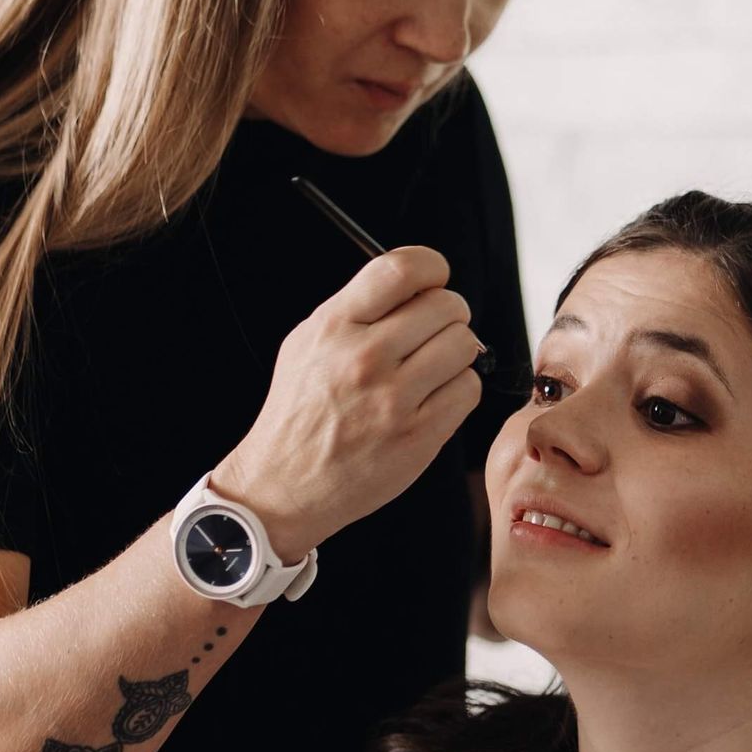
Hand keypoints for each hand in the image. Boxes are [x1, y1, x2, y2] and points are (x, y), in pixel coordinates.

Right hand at [214, 246, 483, 557]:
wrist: (283, 484)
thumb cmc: (299, 413)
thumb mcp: (307, 344)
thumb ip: (357, 309)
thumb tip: (414, 285)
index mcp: (335, 327)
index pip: (402, 269)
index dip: (431, 267)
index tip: (434, 278)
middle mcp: (365, 359)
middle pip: (446, 305)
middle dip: (448, 314)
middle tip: (435, 331)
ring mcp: (394, 399)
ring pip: (464, 345)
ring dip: (456, 353)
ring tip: (432, 367)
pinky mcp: (418, 435)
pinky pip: (468, 389)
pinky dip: (458, 389)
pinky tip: (434, 397)